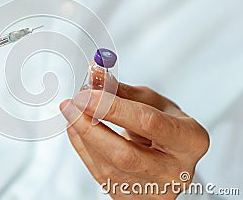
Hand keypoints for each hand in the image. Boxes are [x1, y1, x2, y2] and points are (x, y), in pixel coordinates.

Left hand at [60, 83, 208, 198]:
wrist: (170, 157)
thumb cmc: (165, 125)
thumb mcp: (152, 102)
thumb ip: (121, 90)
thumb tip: (94, 74)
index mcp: (190, 140)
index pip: (149, 123)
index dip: (114, 107)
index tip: (87, 94)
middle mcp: (175, 171)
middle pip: (126, 154)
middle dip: (92, 127)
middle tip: (73, 104)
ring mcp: (153, 190)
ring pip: (109, 167)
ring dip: (83, 136)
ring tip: (71, 112)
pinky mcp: (131, 197)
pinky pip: (100, 174)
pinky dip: (83, 148)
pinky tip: (75, 128)